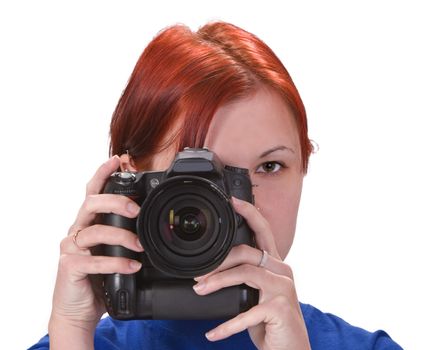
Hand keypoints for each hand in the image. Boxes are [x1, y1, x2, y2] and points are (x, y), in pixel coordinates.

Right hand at [48, 156, 143, 346]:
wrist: (78, 309)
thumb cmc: (97, 277)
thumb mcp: (111, 251)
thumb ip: (122, 235)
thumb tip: (149, 224)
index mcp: (88, 223)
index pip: (92, 192)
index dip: (102, 174)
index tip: (117, 160)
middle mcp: (77, 231)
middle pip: (91, 204)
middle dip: (116, 201)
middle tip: (136, 209)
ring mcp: (71, 248)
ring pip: (95, 231)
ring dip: (122, 236)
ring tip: (140, 246)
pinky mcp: (70, 267)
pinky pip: (94, 260)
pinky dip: (117, 262)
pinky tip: (132, 265)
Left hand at [193, 197, 310, 349]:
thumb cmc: (271, 322)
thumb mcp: (258, 295)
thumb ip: (246, 278)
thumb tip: (213, 271)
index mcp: (276, 265)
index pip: (264, 231)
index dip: (250, 213)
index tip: (233, 201)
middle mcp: (282, 271)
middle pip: (246, 252)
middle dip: (218, 261)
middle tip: (198, 275)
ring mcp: (283, 289)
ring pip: (245, 273)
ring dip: (217, 283)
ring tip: (200, 291)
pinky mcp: (279, 309)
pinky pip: (246, 312)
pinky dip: (226, 324)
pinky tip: (212, 333)